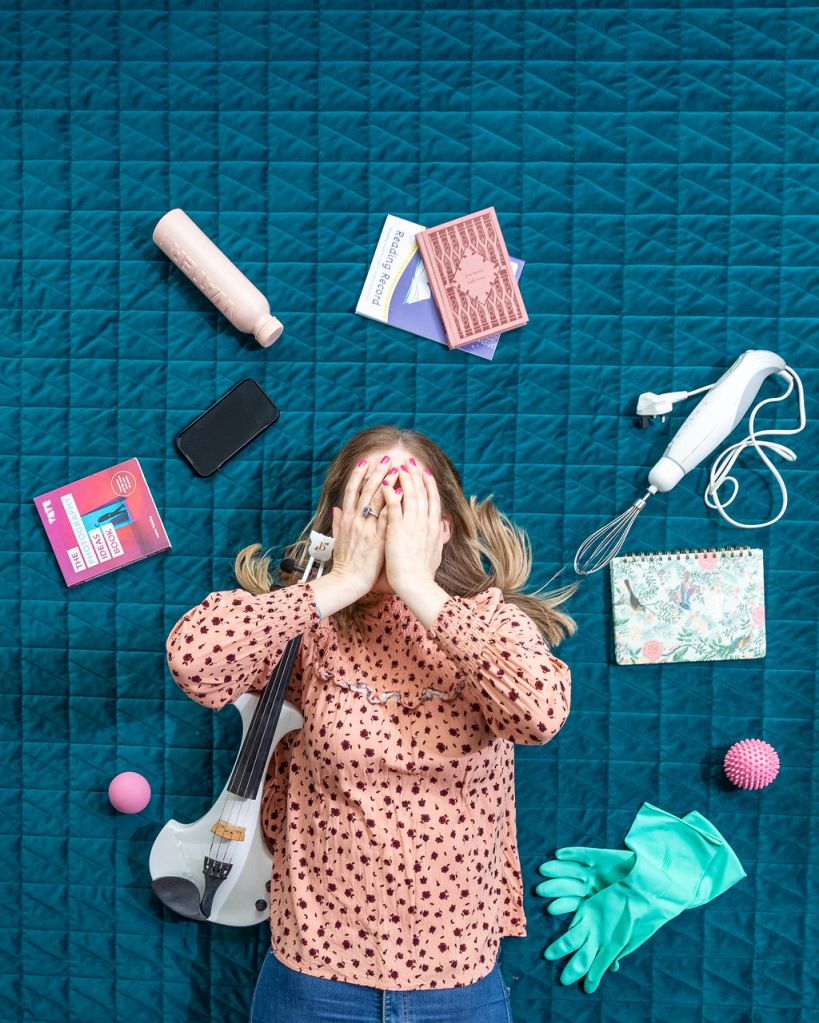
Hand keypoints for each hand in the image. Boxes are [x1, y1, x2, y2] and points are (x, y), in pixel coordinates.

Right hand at [328, 454, 391, 595]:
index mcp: (347, 520)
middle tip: (386, 458)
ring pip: (377, 500)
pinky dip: (394, 504)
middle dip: (377, 472)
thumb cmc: (345, 563)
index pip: (352, 491)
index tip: (365, 462)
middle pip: (366, 491)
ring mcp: (367, 529)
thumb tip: (336, 509)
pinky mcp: (378, 539)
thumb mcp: (338, 540)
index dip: (358, 475)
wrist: (348, 582)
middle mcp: (356, 521)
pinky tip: (401, 493)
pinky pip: (387, 518)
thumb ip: (339, 523)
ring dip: (387, 482)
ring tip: (397, 469)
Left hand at [381, 458, 446, 596]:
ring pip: (409, 495)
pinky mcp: (397, 529)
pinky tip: (384, 482)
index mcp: (434, 527)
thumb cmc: (423, 573)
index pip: (432, 499)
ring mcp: (412, 524)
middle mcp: (425, 522)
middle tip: (410, 462)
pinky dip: (389, 492)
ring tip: (398, 466)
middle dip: (416, 475)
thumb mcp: (437, 552)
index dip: (428, 483)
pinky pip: (393, 506)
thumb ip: (439, 537)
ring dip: (404, 478)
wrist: (415, 584)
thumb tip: (444, 528)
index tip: (424, 472)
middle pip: (422, 492)